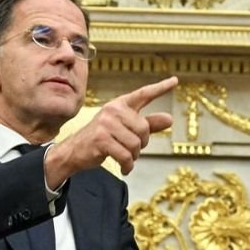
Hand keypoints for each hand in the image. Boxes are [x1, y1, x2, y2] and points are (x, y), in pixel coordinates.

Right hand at [45, 76, 176, 186]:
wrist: (74, 150)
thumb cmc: (102, 138)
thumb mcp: (125, 128)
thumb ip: (148, 124)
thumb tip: (169, 119)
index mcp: (120, 104)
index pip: (143, 94)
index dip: (160, 88)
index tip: (175, 81)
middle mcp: (113, 110)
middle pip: (144, 129)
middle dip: (142, 143)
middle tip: (132, 148)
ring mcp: (106, 124)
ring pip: (136, 144)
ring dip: (134, 156)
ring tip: (125, 157)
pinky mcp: (101, 139)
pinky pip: (126, 156)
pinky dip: (128, 165)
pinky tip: (125, 168)